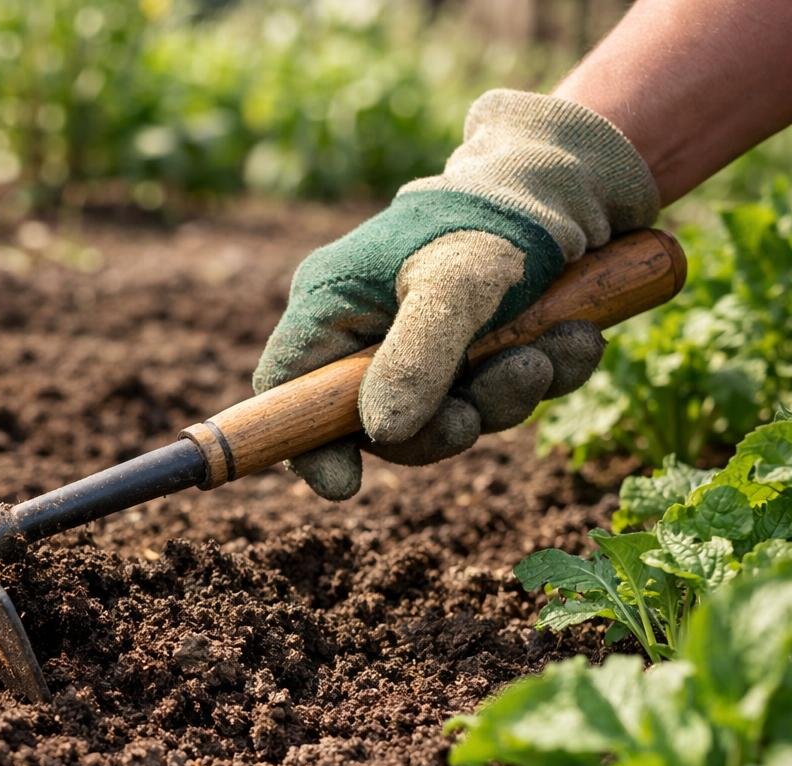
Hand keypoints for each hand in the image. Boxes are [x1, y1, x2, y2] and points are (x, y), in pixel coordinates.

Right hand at [256, 90, 659, 499]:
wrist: (570, 184)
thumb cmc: (493, 218)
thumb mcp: (455, 283)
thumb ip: (415, 357)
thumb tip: (381, 437)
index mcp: (334, 303)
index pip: (289, 387)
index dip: (305, 443)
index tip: (343, 484)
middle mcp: (368, 331)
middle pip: (377, 423)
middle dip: (441, 426)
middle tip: (482, 414)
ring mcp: (423, 346)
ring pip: (449, 415)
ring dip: (507, 396)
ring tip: (550, 351)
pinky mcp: (478, 352)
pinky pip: (499, 395)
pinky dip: (540, 377)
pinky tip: (574, 341)